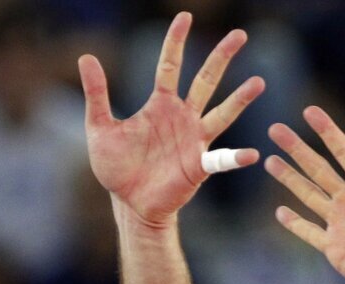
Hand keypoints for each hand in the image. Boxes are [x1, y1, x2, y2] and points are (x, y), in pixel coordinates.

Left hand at [79, 12, 264, 226]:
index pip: (169, 66)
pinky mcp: (198, 166)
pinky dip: (235, 158)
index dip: (176, 43)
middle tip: (240, 35)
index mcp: (160, 105)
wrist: (128, 203)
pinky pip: (220, 160)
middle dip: (221, 58)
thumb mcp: (99, 128)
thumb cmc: (116, 167)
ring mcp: (194, 140)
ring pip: (221, 114)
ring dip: (239, 100)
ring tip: (258, 83)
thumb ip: (96, 94)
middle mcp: (182, 117)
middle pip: (205, 80)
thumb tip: (86, 57)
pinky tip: (251, 154)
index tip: (185, 17)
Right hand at [266, 106, 344, 283]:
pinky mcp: (333, 247)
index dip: (326, 131)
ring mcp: (339, 223)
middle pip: (317, 168)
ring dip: (288, 178)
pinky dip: (294, 223)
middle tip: (275, 129)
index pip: (343, 152)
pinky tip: (280, 211)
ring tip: (270, 160)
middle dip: (296, 149)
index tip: (309, 111)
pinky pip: (308, 231)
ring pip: (307, 195)